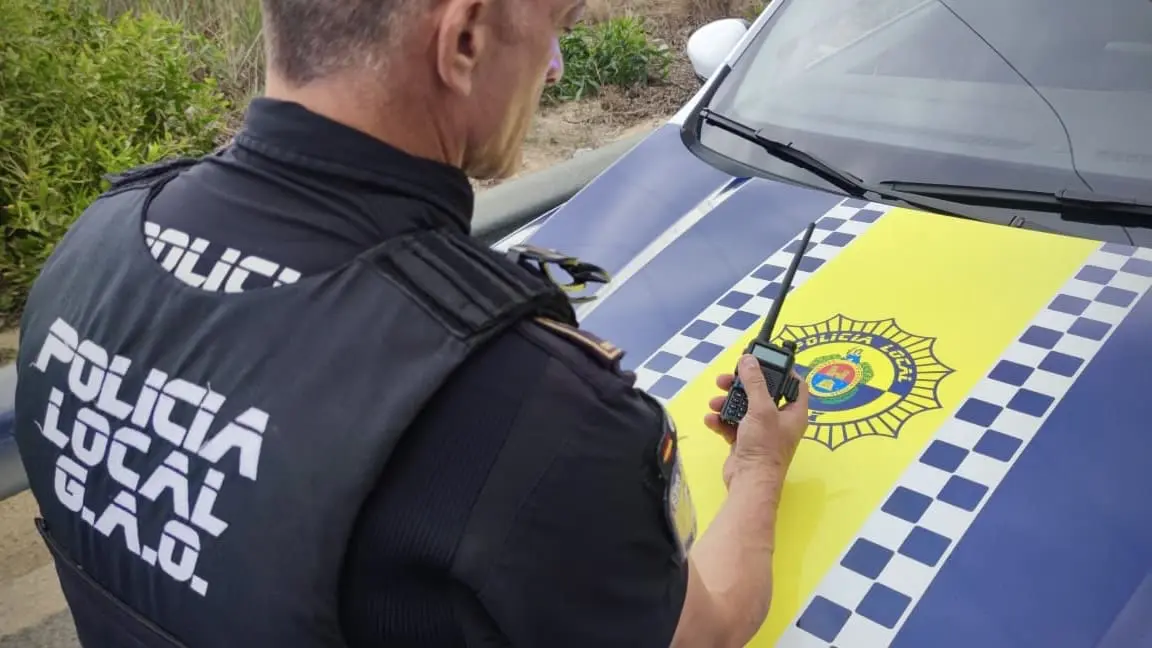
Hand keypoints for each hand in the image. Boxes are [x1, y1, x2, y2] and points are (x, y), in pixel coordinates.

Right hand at [704, 355, 809, 488]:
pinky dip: (722, 420)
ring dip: (728, 402)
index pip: (795, 384)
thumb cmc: (764, 446)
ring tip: (715, 402)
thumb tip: (748, 360)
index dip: (783, 370)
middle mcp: (780, 420)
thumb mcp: (761, 409)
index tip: (765, 360)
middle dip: (743, 385)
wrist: (749, 481)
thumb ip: (754, 383)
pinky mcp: (745, 441)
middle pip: (762, 393)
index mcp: (794, 412)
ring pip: (744, 407)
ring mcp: (761, 431)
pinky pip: (732, 424)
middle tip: (727, 378)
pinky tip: (712, 419)